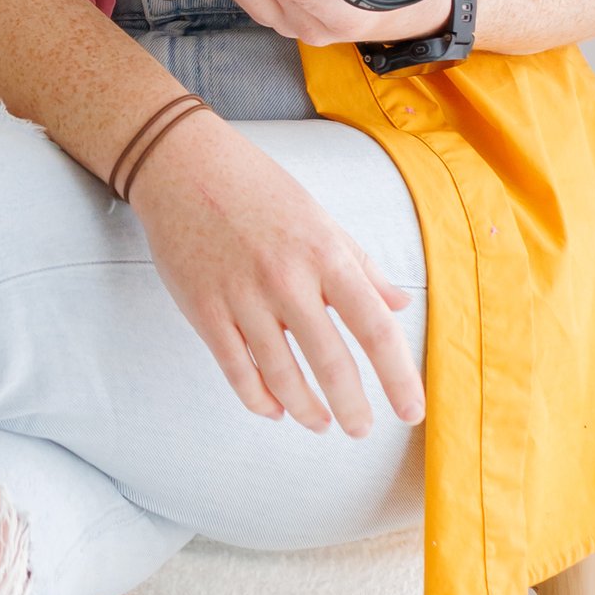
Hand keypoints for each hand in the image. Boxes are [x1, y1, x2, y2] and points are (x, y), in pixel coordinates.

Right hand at [123, 105, 424, 434]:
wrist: (183, 165)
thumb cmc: (258, 190)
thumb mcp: (320, 219)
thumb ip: (361, 265)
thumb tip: (399, 303)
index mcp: (326, 254)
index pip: (375, 328)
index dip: (398, 376)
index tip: (411, 410)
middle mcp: (287, 280)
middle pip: (331, 362)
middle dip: (352, 407)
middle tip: (361, 429)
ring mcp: (243, 297)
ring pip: (282, 376)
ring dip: (307, 410)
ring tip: (322, 424)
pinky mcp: (205, 310)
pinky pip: (236, 371)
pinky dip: (259, 399)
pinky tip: (276, 410)